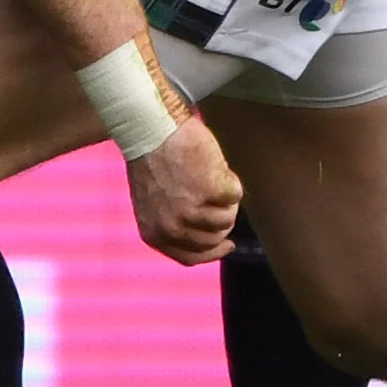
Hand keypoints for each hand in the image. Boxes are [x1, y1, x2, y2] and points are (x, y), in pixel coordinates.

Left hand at [126, 113, 241, 263]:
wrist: (153, 128)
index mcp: (154, 233)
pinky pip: (235, 195)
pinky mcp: (212, 192)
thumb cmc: (152, 157)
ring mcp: (193, 212)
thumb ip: (171, 222)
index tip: (227, 244)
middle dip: (223, 221)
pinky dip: (231, 180)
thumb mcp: (152, 202)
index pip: (190, 257)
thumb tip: (205, 234)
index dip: (213, 253)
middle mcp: (173, 228)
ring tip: (214, 176)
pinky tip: (217, 166)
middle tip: (223, 201)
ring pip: (227, 218)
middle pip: (213, 239)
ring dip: (226, 199)